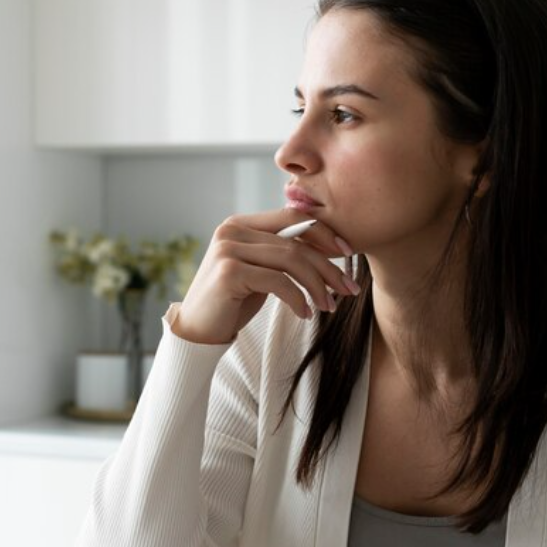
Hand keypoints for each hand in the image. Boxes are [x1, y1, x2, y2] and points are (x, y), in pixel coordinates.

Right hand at [169, 207, 359, 344]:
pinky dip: (297, 298)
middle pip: (296, 241)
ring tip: (329, 306)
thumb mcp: (260, 271)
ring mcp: (228, 249)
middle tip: (349, 288)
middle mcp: (232, 230)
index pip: (292, 216)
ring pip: (291, 260)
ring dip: (317, 285)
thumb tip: (329, 246)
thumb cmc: (232, 301)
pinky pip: (278, 281)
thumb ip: (281, 253)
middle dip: (329, 266)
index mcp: (240, 224)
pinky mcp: (229, 272)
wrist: (197, 330)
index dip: (324, 233)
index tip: (348, 253)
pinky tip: (305, 313)